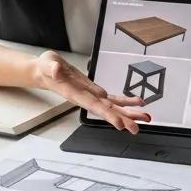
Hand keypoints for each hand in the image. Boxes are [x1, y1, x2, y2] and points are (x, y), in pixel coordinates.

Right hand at [32, 51, 150, 133]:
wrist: (46, 71)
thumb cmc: (45, 68)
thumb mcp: (46, 63)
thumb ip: (51, 67)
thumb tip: (56, 69)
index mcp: (75, 94)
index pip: (93, 106)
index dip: (107, 115)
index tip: (120, 124)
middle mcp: (86, 98)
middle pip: (107, 111)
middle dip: (123, 119)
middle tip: (137, 128)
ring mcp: (92, 96)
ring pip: (113, 107)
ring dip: (129, 113)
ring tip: (145, 117)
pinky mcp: (95, 91)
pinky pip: (113, 98)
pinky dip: (126, 101)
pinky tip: (138, 102)